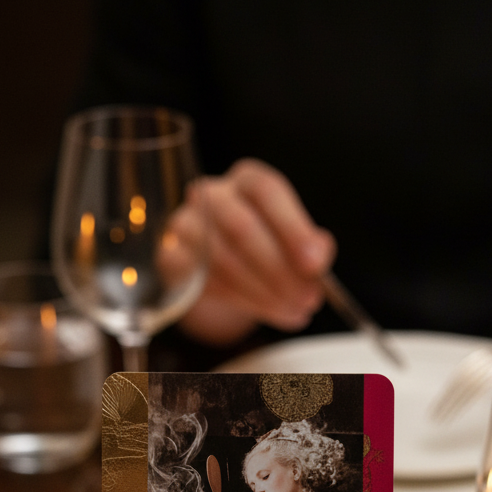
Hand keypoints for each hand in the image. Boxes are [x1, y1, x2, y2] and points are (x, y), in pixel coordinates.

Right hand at [171, 158, 335, 344]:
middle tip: (308, 299)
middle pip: (241, 227)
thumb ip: (311, 245)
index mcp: (248, 181)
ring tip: (292, 311)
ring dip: (262, 293)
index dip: (293, 228)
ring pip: (221, 260)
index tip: (316, 264)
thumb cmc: (266, 249)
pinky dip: (239, 301)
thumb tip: (319, 256)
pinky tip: (265, 309)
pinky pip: (203, 282)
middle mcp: (213, 195)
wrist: (224, 272)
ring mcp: (186, 225)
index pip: (267, 191)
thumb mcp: (294, 243)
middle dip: (279, 270)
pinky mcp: (172, 259)